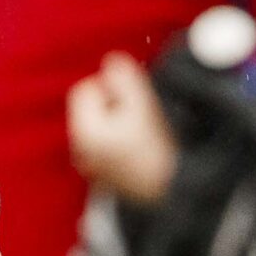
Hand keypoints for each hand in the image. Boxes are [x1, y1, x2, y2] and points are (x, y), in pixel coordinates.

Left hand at [68, 53, 177, 204]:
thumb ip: (123, 77)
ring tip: (144, 132)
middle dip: (113, 103)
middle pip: (90, 109)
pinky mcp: (105, 178)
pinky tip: (142, 149)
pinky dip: (121, 141)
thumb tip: (111, 61)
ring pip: (100, 127)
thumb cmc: (158, 149)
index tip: (133, 98)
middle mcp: (81, 151)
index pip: (85, 89)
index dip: (109, 85)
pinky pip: (107, 147)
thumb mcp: (142, 104)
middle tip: (141, 115)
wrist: (174, 194)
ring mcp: (92, 167)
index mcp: (85, 131)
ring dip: (119, 121)